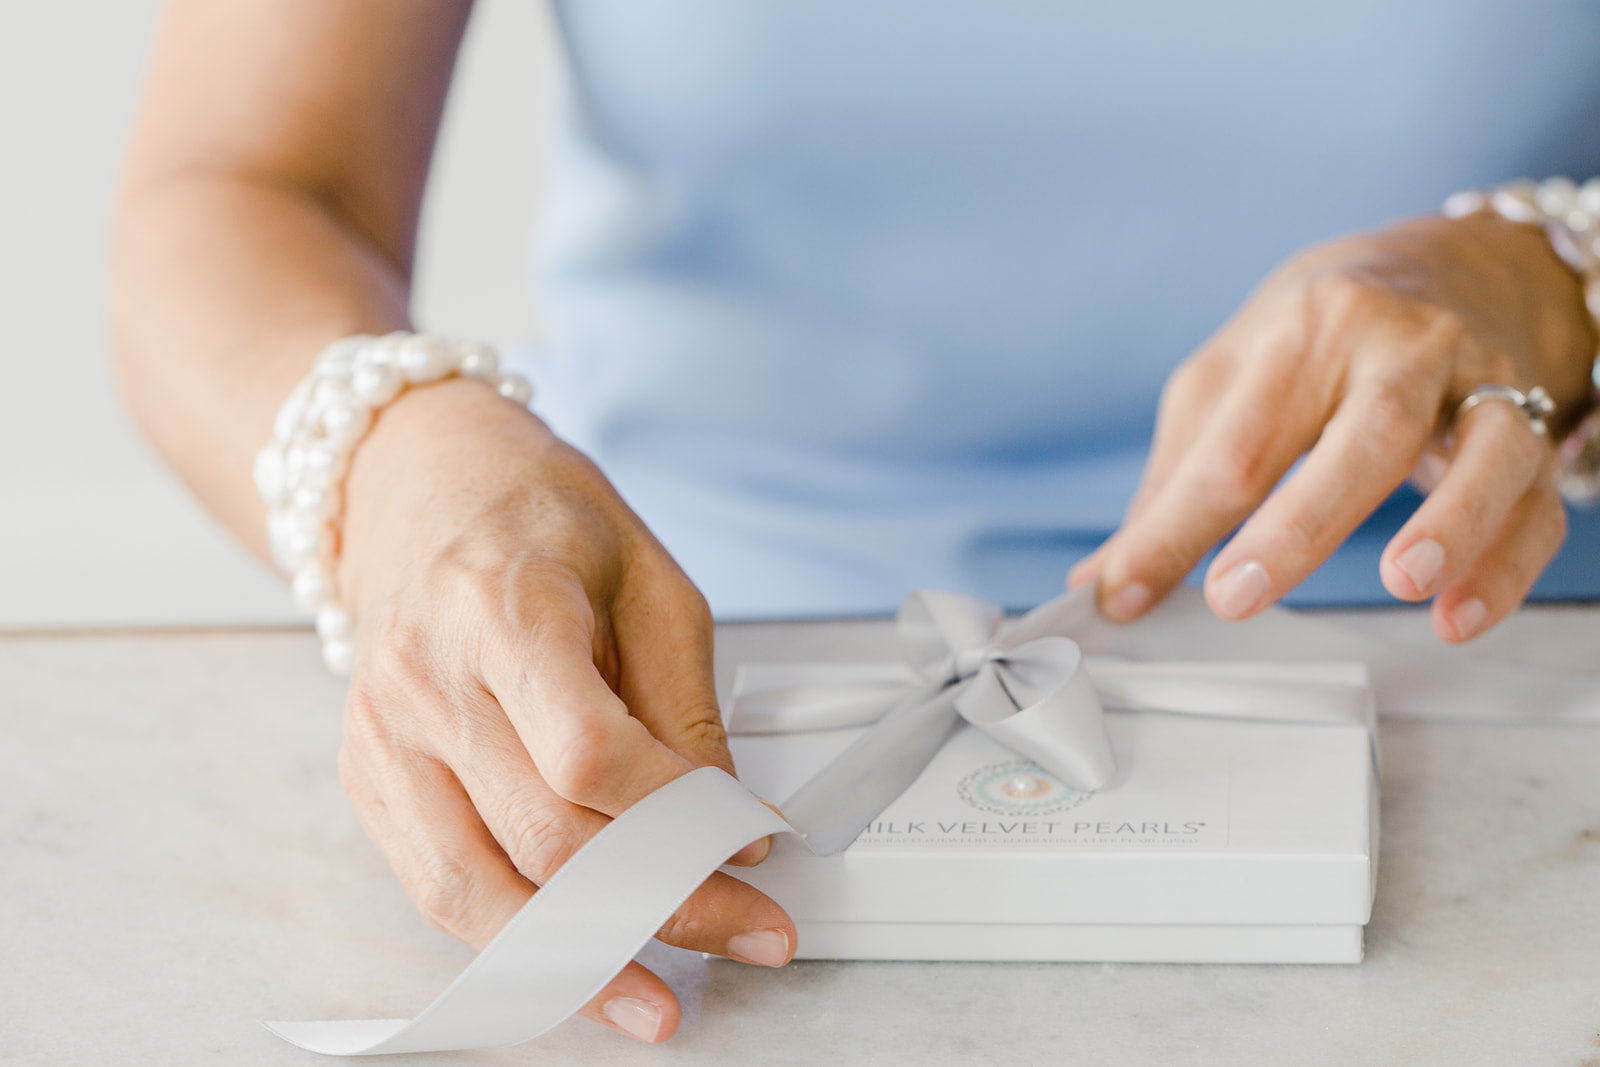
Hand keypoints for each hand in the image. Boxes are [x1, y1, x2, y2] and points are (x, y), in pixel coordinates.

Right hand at [332, 379, 792, 1043]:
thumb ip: (682, 699)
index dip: (680, 815)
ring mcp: (383, 737)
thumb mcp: (647, 575)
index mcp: (504, 607)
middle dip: (665, 903)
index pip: (589, 752)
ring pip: (476, 892)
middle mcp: (427, 680)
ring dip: (579, 963)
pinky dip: (512, 941)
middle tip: (750, 929)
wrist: (419, 486)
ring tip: (656, 1001)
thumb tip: (724, 817)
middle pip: (545, 837)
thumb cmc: (540, 518)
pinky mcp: (369, 778)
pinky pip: (436, 889)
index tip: (753, 838)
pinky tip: (577, 965)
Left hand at [1070, 213, 1595, 641]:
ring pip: (1484, 452)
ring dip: (1452, 522)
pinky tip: (1458, 616)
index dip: (1171, 530)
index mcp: (1303, 332)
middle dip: (1295, 525)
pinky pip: (1534, 501)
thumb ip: (1172, 482)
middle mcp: (1398, 347)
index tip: (1119, 596)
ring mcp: (1479, 383)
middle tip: (1233, 596)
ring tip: (1402, 582)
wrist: (1459, 263)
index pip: (1230, 448)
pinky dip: (1507, 561)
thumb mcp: (1231, 378)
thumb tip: (1101, 579)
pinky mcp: (1534, 425)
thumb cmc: (1322, 334)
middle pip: (1358, 438)